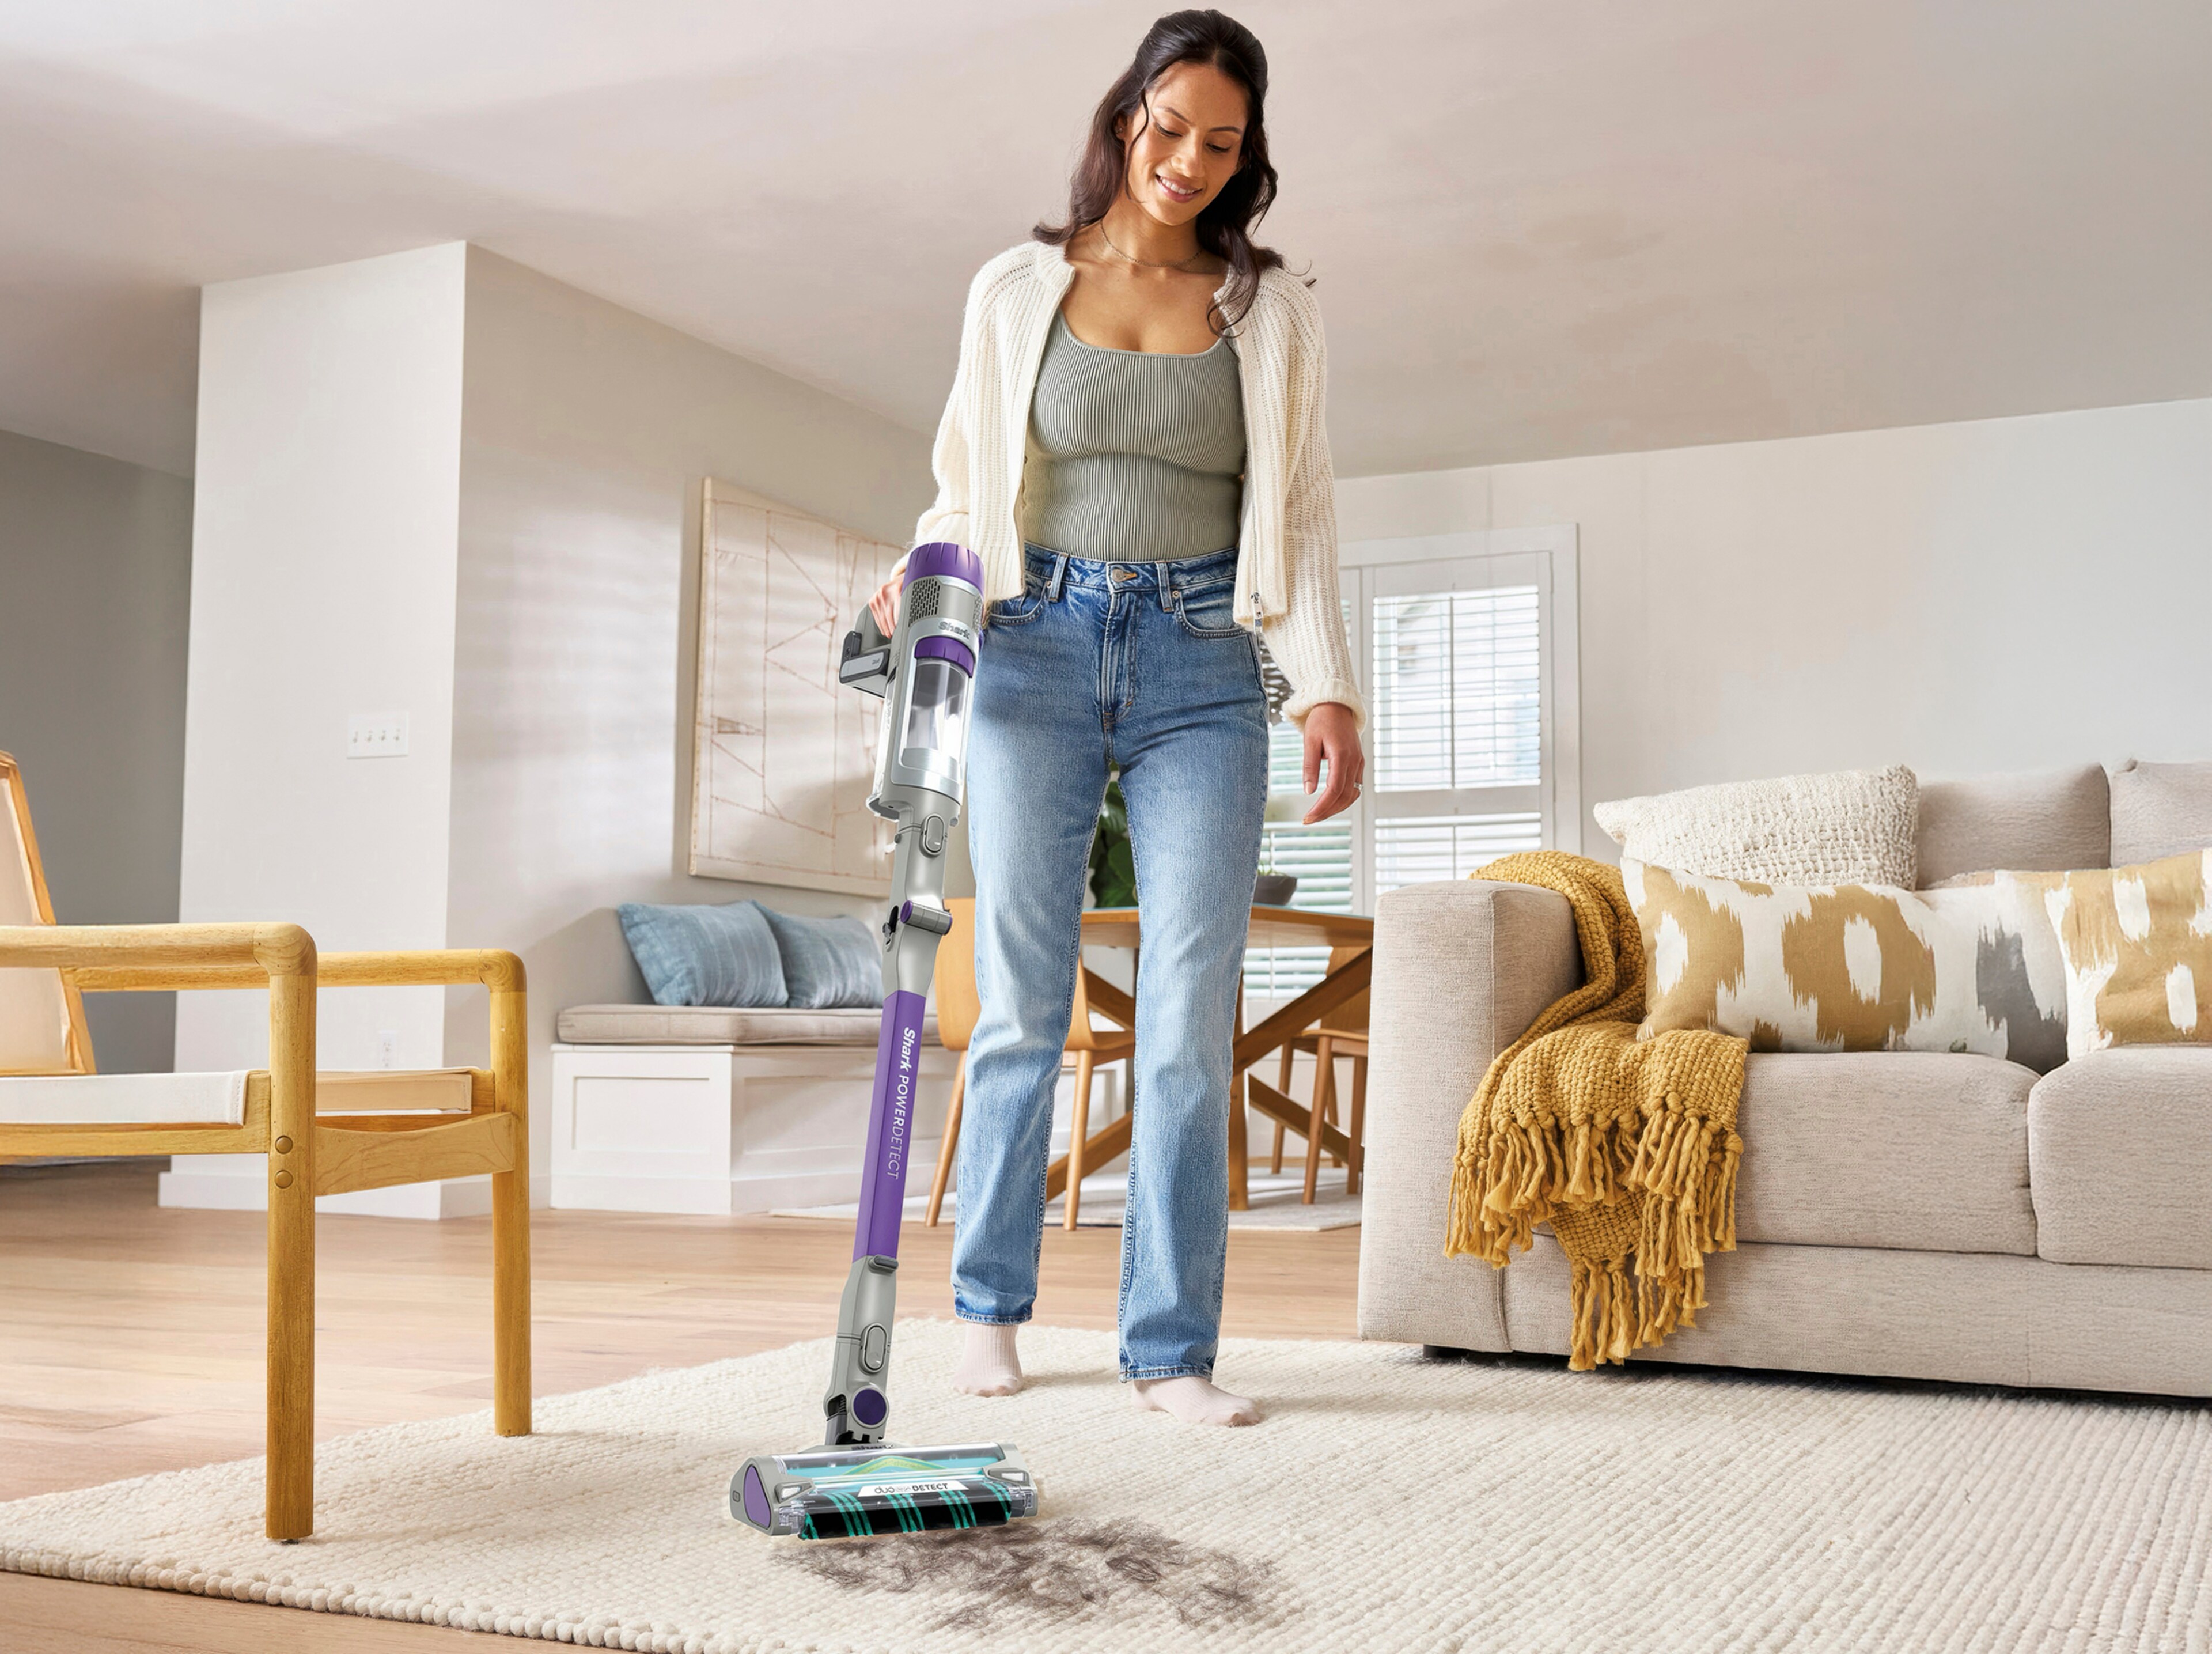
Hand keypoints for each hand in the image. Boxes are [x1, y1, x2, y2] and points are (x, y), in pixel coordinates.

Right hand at [867, 554, 909, 635]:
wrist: (899, 578)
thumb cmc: (908, 586)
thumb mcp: (914, 591)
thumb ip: (915, 603)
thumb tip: (922, 619)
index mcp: (898, 589)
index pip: (898, 611)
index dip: (900, 623)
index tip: (903, 631)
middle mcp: (885, 592)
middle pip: (889, 616)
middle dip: (893, 628)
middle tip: (897, 636)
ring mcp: (877, 596)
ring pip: (882, 618)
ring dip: (887, 629)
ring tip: (891, 635)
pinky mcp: (872, 601)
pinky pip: (877, 616)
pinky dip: (881, 625)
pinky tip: (885, 630)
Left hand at [1301, 703, 1363, 823]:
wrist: (1337, 705)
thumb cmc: (1321, 720)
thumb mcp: (1310, 741)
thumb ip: (1310, 767)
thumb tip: (1308, 791)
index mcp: (1342, 755)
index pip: (1334, 790)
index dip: (1322, 807)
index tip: (1308, 817)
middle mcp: (1354, 761)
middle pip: (1345, 796)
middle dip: (1327, 811)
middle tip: (1309, 819)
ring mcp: (1359, 762)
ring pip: (1352, 794)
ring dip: (1336, 807)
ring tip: (1318, 813)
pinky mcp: (1358, 762)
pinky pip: (1355, 787)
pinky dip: (1343, 798)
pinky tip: (1330, 802)